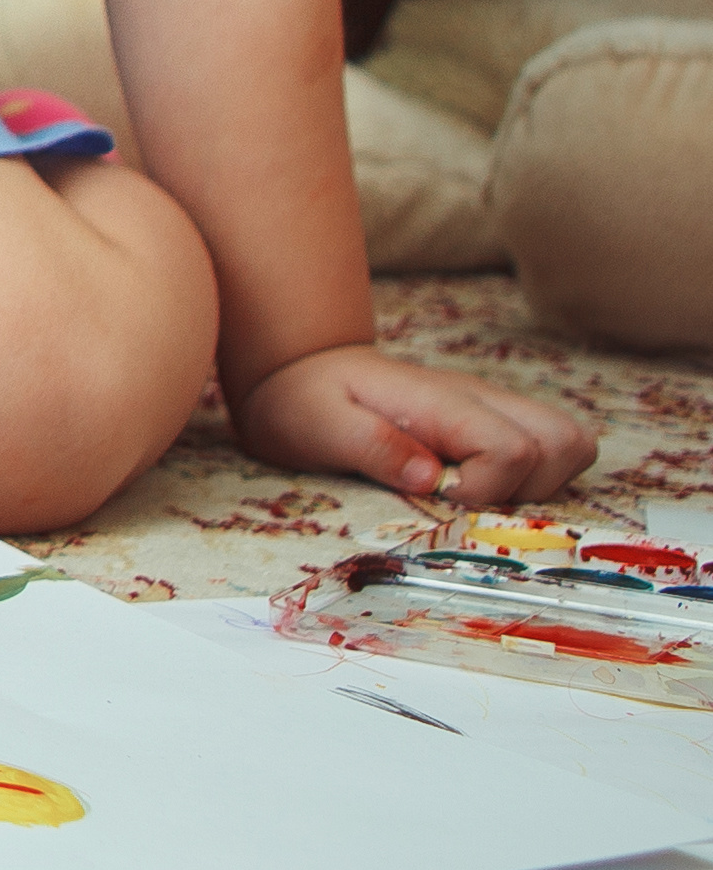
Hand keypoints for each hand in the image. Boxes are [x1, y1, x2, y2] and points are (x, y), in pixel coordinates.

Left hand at [233, 343, 597, 510]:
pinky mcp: (492, 424)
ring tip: (478, 494)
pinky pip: (550, 448)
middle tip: (468, 499)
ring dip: (543, 483)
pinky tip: (481, 486)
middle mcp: (479, 400)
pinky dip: (536, 477)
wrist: (300, 369)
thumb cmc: (305, 399)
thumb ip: (371, 446)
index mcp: (440, 401)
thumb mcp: (318, 424)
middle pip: (565, 441)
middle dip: (533, 489)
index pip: (514, 448)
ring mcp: (490, 409)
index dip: (489, 489)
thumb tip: (431, 478)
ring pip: (570, 442)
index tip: (443, 497)